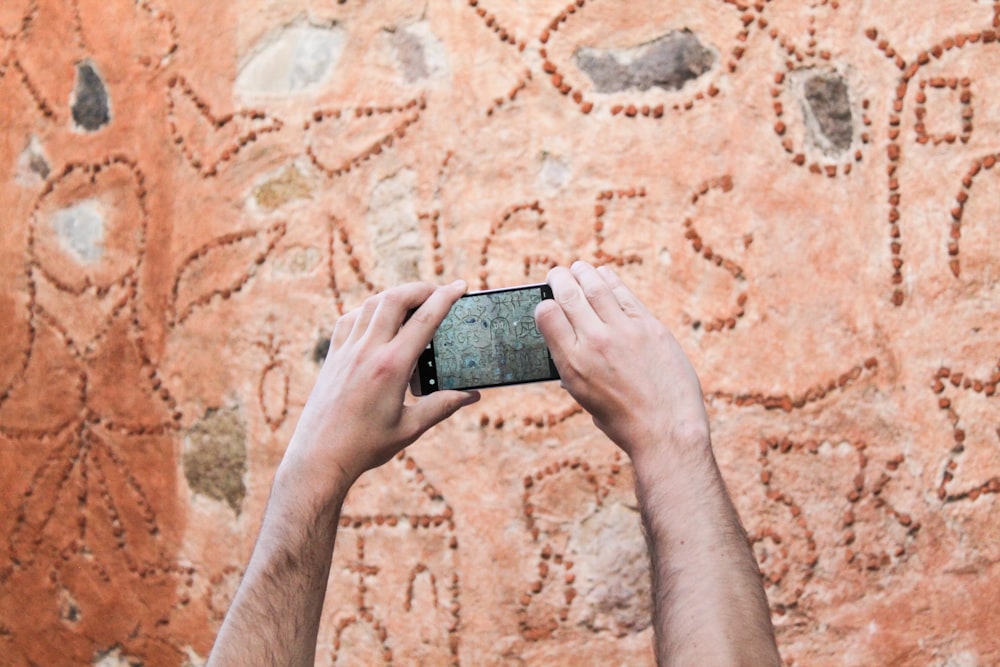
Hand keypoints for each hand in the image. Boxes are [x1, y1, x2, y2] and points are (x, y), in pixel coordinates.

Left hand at [282, 281, 479, 496]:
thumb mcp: (410, 428)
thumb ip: (442, 406)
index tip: (460, 285)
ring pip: (371, 304)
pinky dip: (368, 311)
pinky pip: (350, 319)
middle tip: (438, 292)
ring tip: (412, 303)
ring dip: (395, 296)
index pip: (424, 320)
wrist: (319, 458)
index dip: (445, 297)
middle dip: (420, 288)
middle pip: (395, 299)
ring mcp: (346, 351)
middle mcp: (367, 351)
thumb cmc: (365, 447)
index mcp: (391, 367)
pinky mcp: (332, 357)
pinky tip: (378, 321)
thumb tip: (472, 395)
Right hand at [535, 262, 708, 463]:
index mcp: (573, 363)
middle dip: (559, 279)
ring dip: (584, 273)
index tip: (546, 303)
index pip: (547, 316)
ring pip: (597, 287)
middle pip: (569, 295)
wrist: (666, 431)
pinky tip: (604, 276)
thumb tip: (567, 349)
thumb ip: (574, 370)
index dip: (543, 305)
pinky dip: (611, 281)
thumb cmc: (624, 421)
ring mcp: (624, 332)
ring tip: (579, 268)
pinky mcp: (650, 327)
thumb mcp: (586, 399)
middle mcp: (595, 342)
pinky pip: (625, 295)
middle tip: (557, 274)